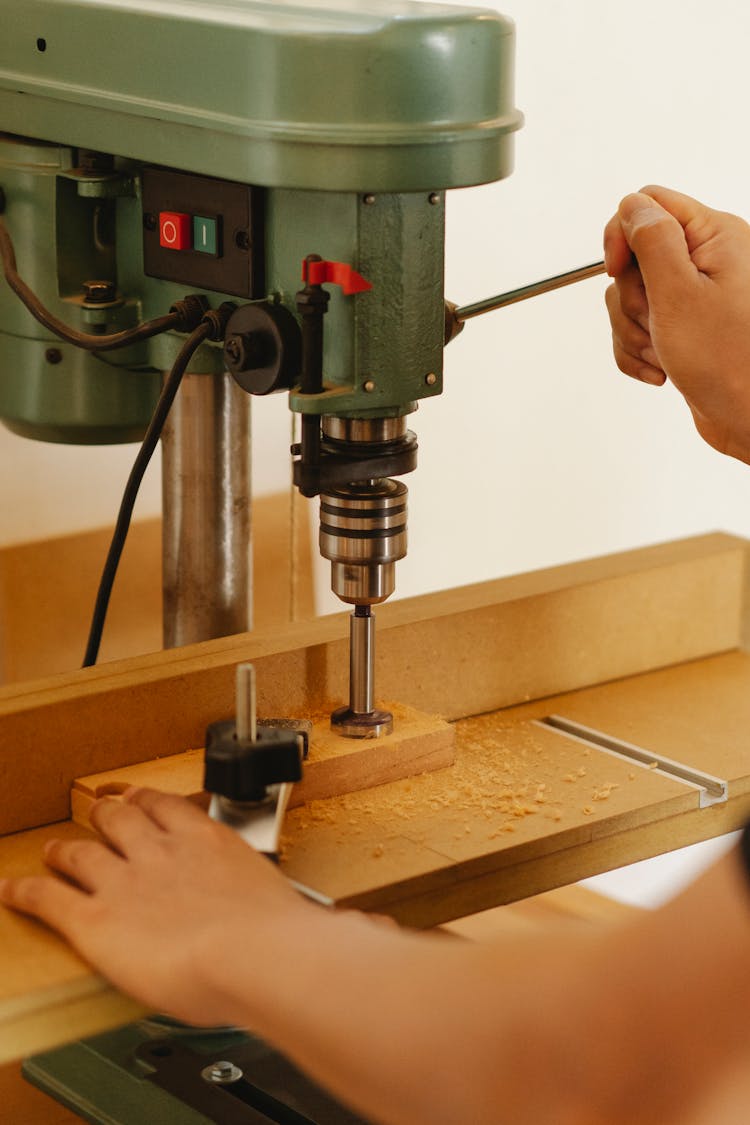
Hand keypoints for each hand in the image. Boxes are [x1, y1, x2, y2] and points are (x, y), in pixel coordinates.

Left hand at [0, 787, 307, 1026]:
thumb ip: (310, 912)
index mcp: (208, 841)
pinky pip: (50, 898)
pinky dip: (28, 892)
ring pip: (82, 850)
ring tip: (55, 850)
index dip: (149, 800)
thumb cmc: (279, 937)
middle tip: (100, 811)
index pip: (168, 806)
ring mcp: (126, 880)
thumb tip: (361, 927)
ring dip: (65, 849)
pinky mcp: (96, 919)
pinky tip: (14, 890)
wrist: (254, 955)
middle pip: (121, 817)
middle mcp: (162, 851)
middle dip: (107, 813)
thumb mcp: (296, 912)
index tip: (144, 799)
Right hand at [604, 185, 749, 462]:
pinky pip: (638, 328)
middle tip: (656, 322)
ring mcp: (695, 296)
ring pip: (631, 298)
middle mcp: (707, 260)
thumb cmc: (729, 363)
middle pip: (634, 257)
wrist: (749, 418)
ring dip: (633, 331)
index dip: (623, 236)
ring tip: (661, 352)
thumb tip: (632, 207)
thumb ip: (652, 240)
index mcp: (715, 236)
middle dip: (631, 299)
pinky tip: (661, 370)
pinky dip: (638, 352)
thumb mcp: (678, 294)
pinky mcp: (684, 327)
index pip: (649, 205)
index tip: (618, 271)